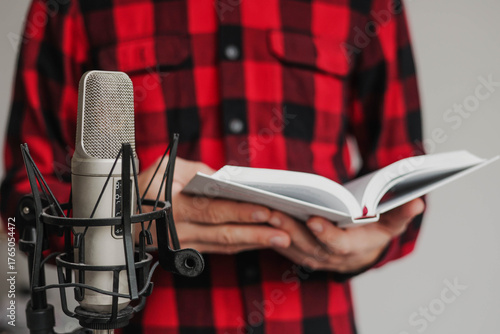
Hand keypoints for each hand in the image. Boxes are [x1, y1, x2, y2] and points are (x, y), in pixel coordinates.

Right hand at [137, 157, 290, 253]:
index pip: (212, 210)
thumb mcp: (170, 168)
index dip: (240, 212)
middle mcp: (177, 229)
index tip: (267, 211)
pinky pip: (219, 249)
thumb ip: (200, 171)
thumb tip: (229, 181)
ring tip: (281, 239)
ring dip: (253, 242)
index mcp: (172, 206)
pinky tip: (261, 241)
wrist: (123, 212)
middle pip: (223, 233)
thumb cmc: (149, 183)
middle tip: (284, 233)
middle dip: (256, 233)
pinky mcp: (188, 250)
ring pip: (224, 244)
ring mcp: (183, 244)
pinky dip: (241, 244)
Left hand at [269, 198, 424, 272]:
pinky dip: (271, 232)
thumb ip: (401, 214)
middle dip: (291, 228)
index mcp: (352, 248)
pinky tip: (261, 216)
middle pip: (308, 245)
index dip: (326, 234)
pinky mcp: (300, 253)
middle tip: (275, 209)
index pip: (337, 244)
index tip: (313, 219)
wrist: (359, 253)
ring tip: (264, 209)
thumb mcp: (390, 225)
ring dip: (277, 229)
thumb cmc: (373, 233)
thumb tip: (417, 202)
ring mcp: (313, 257)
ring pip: (291, 246)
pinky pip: (283, 245)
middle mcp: (330, 257)